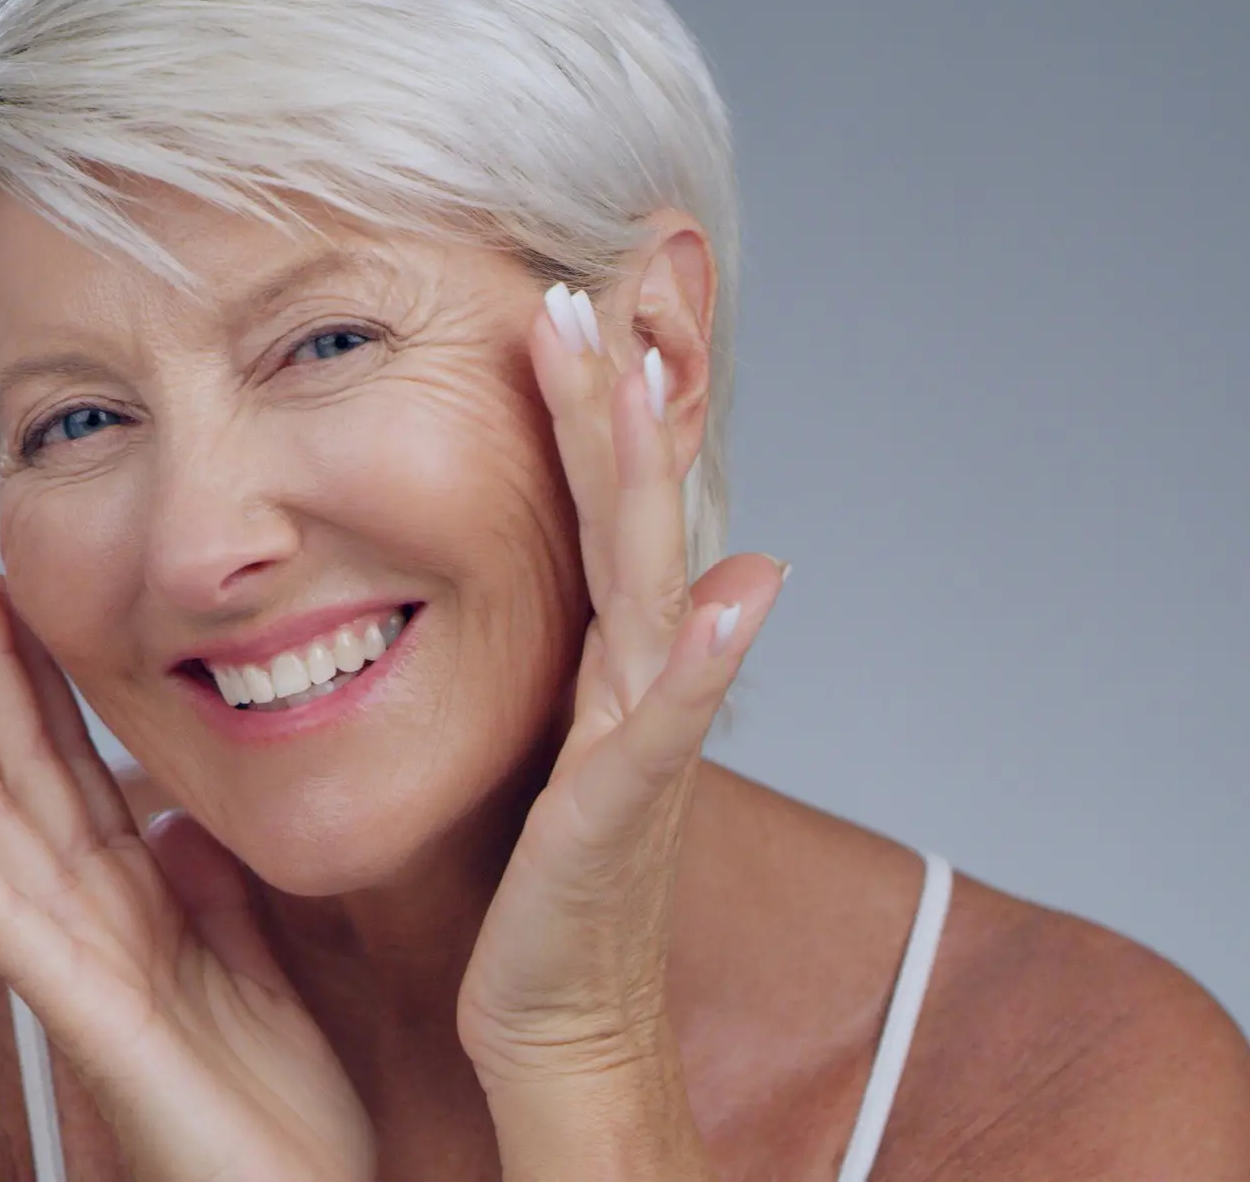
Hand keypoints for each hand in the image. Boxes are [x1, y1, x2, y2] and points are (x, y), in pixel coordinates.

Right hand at [0, 556, 374, 1181]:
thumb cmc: (278, 1103)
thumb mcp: (255, 961)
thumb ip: (211, 887)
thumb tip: (179, 814)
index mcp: (139, 902)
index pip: (75, 764)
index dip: (45, 675)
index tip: (20, 585)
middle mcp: (95, 921)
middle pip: (23, 772)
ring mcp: (80, 966)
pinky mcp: (88, 1018)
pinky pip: (6, 922)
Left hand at [456, 283, 787, 1089]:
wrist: (561, 1014)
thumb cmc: (551, 877)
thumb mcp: (571, 738)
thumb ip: (609, 652)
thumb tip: (705, 573)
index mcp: (607, 655)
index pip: (607, 502)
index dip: (604, 399)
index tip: (583, 290)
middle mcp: (639, 677)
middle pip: (638, 513)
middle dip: (630, 395)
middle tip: (612, 273)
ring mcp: (640, 740)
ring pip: (653, 584)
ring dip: (657, 480)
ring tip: (658, 373)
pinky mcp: (619, 817)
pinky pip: (666, 729)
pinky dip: (704, 663)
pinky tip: (735, 593)